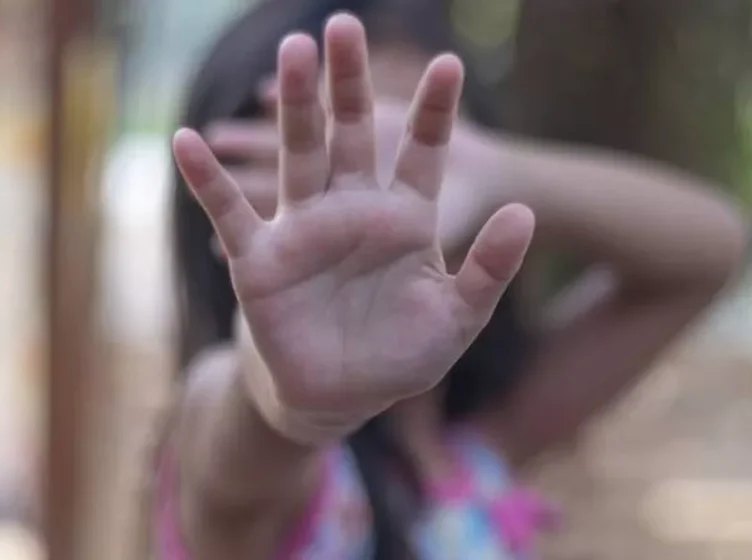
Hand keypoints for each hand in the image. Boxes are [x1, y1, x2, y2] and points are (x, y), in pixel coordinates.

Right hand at [173, 14, 533, 438]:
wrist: (344, 395)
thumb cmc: (404, 354)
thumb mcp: (458, 316)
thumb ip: (490, 267)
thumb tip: (524, 212)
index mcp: (406, 218)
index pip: (421, 153)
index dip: (434, 112)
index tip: (449, 65)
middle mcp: (353, 210)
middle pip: (351, 134)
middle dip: (350, 83)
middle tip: (346, 25)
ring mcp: (304, 229)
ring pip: (300, 156)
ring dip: (297, 106)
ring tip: (294, 50)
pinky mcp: (261, 260)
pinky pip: (231, 213)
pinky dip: (209, 181)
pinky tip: (186, 140)